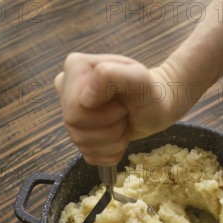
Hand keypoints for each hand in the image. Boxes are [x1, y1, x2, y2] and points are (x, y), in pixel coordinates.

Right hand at [54, 53, 177, 164]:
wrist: (156, 108)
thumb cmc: (149, 90)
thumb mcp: (138, 78)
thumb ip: (112, 75)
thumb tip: (84, 100)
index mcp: (75, 67)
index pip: (74, 110)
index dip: (103, 115)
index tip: (122, 104)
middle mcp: (66, 87)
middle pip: (74, 127)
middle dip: (109, 129)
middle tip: (124, 115)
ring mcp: (70, 111)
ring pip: (81, 143)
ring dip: (112, 141)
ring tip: (124, 123)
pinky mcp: (79, 133)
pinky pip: (88, 155)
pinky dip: (110, 152)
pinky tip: (120, 136)